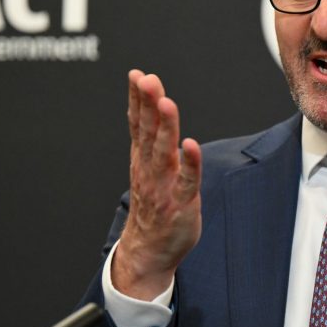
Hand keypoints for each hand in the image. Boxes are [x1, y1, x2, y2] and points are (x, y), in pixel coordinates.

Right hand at [111, 70, 202, 299]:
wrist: (149, 251)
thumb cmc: (153, 205)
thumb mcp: (146, 168)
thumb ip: (150, 137)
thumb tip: (152, 105)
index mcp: (142, 159)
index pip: (138, 124)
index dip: (137, 99)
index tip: (137, 75)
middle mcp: (149, 170)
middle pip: (148, 132)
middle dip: (149, 105)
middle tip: (148, 80)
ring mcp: (164, 187)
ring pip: (164, 153)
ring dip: (166, 127)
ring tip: (167, 104)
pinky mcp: (182, 203)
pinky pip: (186, 181)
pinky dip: (188, 163)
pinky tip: (190, 145)